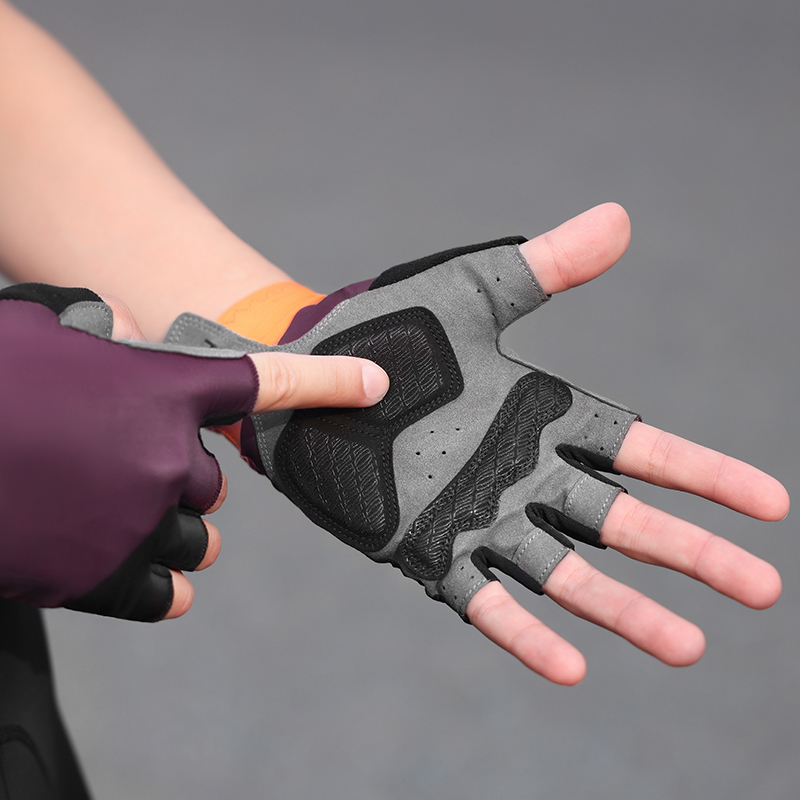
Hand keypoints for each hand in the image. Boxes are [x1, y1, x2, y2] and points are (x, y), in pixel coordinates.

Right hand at [0, 286, 387, 620]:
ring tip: (115, 509)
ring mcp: (139, 521)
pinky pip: (165, 593)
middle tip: (122, 459)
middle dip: (178, 470)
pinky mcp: (101, 579)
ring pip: (197, 535)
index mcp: (163, 387)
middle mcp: (167, 456)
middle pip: (213, 476)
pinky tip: (140, 570)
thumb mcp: (47, 325)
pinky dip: (160, 585)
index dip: (331, 382)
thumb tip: (136, 329)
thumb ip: (108, 329)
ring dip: (169, 523)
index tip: (376, 386)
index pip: (271, 382)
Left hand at [166, 204, 787, 678]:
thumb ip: (544, 268)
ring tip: (689, 646)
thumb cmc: (389, 328)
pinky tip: (573, 669)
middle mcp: (521, 474)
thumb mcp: (471, 292)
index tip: (770, 504)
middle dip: (690, 553)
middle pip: (622, 521)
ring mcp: (476, 516)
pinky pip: (483, 600)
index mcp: (541, 414)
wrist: (310, 374)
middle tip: (760, 589)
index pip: (640, 450)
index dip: (704, 476)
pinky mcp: (425, 548)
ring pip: (565, 573)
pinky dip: (524, 633)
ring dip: (625, 610)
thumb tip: (620, 219)